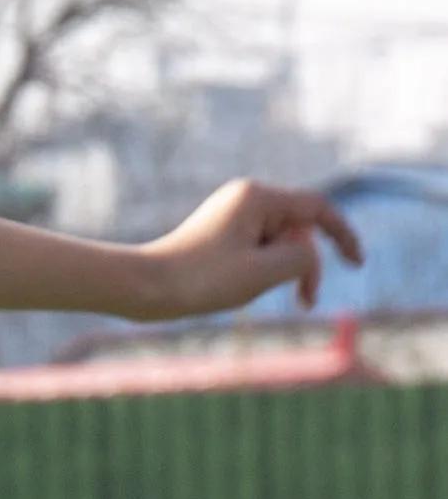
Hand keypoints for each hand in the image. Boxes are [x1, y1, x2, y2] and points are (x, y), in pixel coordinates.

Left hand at [129, 179, 363, 321]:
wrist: (141, 288)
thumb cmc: (198, 280)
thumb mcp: (263, 273)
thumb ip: (302, 258)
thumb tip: (308, 252)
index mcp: (258, 197)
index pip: (317, 208)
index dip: (342, 235)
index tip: (356, 264)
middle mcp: (245, 198)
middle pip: (297, 229)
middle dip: (303, 265)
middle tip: (305, 302)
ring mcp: (231, 215)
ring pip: (277, 244)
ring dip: (277, 272)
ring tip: (245, 292)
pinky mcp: (219, 233)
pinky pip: (256, 251)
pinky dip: (258, 272)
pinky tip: (235, 290)